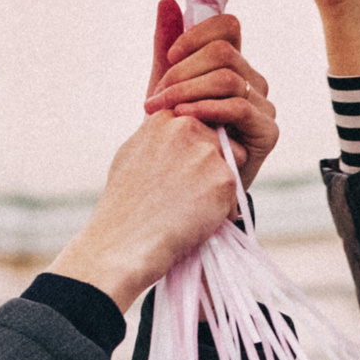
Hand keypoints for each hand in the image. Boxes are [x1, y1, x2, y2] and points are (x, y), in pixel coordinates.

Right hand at [47, 110, 239, 311]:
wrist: (125, 240)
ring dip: (220, 185)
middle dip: (211, 165)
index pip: (198, 123)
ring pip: (232, 164)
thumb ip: (158, 136)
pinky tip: (197, 221)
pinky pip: (235, 193)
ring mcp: (206, 152)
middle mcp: (186, 127)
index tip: (181, 172)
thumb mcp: (133, 154)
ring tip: (190, 207)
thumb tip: (176, 126)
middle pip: (219, 141)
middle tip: (187, 193)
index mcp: (163, 118)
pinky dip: (222, 210)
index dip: (194, 150)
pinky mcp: (224, 178)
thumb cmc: (125, 204)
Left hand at [140, 0, 277, 189]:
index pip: (228, 27)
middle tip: (156, 97)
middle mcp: (254, 82)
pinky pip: (238, 106)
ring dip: (187, 90)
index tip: (170, 56)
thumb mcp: (166, 89)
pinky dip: (206, 108)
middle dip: (183, 71)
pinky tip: (184, 119)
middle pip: (224, 52)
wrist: (179, 190)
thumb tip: (167, 0)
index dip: (197, 34)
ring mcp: (264, 107)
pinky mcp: (267, 133)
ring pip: (228, 77)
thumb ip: (167, 47)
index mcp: (233, 66)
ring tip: (162, 111)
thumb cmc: (174, 140)